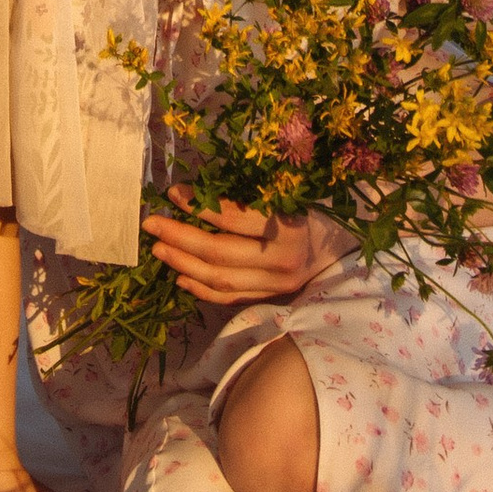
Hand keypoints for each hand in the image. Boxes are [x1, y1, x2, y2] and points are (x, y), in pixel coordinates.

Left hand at [141, 188, 324, 305]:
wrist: (341, 251)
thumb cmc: (312, 213)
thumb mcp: (288, 196)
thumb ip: (249, 197)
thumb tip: (197, 191)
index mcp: (289, 227)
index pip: (234, 218)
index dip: (200, 206)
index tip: (173, 194)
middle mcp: (282, 261)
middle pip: (220, 253)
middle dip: (180, 237)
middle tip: (151, 224)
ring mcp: (276, 286)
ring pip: (221, 280)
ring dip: (184, 264)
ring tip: (159, 249)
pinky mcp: (271, 300)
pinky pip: (229, 299)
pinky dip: (201, 290)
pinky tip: (179, 278)